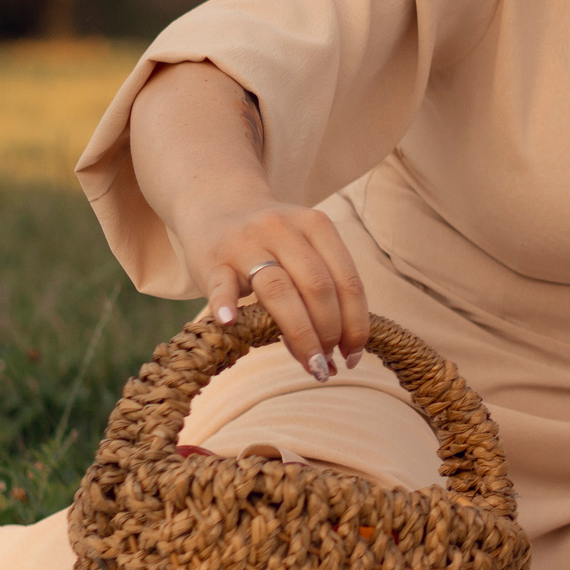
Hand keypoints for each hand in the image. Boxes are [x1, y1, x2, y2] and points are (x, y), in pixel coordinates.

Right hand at [187, 198, 370, 379]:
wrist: (216, 204)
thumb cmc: (272, 243)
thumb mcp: (304, 250)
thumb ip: (323, 290)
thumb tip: (341, 353)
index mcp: (317, 226)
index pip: (347, 281)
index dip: (356, 323)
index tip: (355, 354)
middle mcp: (284, 230)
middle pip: (317, 287)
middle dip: (329, 333)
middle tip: (328, 365)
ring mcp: (246, 243)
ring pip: (278, 289)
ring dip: (299, 333)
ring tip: (310, 365)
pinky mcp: (213, 259)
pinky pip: (222, 284)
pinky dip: (226, 303)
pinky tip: (230, 323)